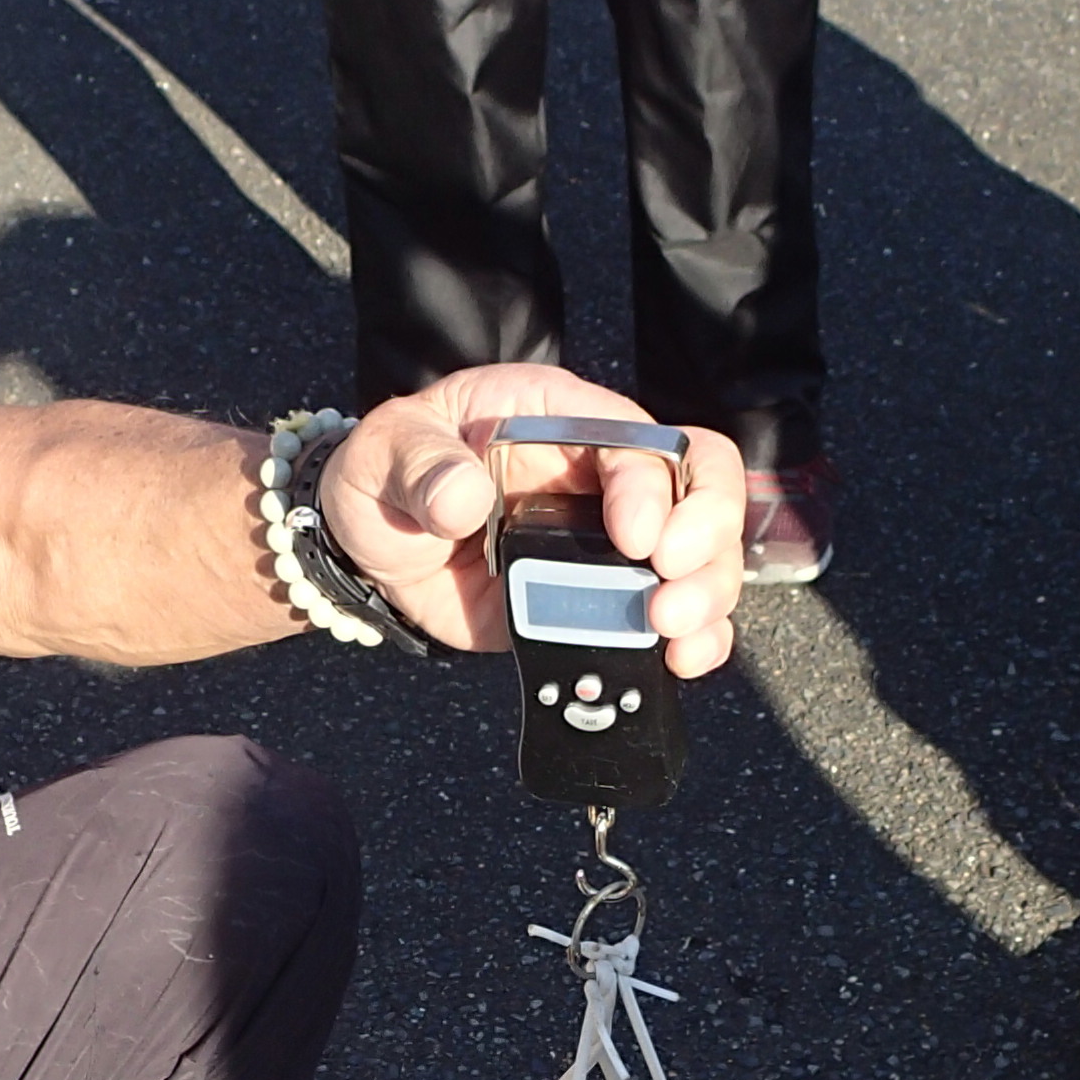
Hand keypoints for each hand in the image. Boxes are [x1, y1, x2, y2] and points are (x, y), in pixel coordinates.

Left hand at [319, 367, 747, 676]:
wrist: (373, 546)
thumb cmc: (388, 474)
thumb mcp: (389, 453)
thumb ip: (423, 468)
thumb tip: (465, 499)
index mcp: (563, 419)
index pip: (641, 439)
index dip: (653, 488)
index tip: (634, 539)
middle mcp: (604, 475)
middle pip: (702, 488)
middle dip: (704, 541)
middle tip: (668, 595)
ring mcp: (611, 542)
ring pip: (704, 556)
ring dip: (707, 598)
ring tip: (673, 636)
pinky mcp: (604, 600)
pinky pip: (674, 615)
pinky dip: (693, 640)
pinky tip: (680, 661)